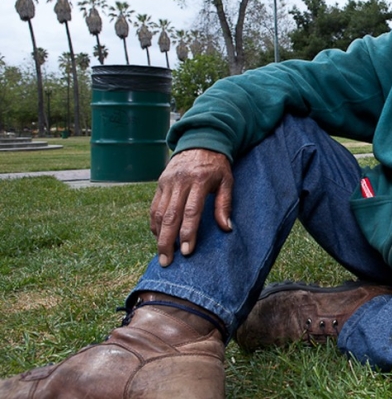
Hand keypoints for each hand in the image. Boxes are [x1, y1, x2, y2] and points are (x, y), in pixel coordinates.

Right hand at [150, 148, 233, 266]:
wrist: (200, 141)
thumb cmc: (217, 165)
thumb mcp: (227, 180)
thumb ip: (224, 204)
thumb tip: (227, 228)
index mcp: (198, 180)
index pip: (191, 211)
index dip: (188, 232)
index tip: (186, 251)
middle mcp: (180, 181)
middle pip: (171, 215)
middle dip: (167, 240)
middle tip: (167, 261)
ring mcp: (167, 181)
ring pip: (159, 212)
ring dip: (158, 235)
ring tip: (161, 254)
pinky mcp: (160, 182)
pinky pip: (154, 206)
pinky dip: (154, 222)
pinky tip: (157, 235)